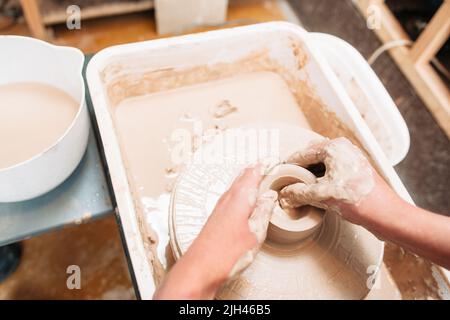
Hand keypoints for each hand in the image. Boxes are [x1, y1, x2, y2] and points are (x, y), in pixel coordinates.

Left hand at [154, 165, 276, 299]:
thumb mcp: (255, 234)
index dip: (264, 166)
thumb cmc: (225, 253)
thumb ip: (263, 212)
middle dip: (254, 170)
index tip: (272, 161)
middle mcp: (227, 199)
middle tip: (265, 164)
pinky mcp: (215, 216)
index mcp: (240, 198)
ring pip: (235, 185)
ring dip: (246, 178)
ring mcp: (219, 207)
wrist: (200, 267)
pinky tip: (241, 196)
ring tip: (255, 175)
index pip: (253, 174)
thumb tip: (270, 197)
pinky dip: (239, 190)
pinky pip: (230, 195)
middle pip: (242, 177)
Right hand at [279, 137, 374, 222]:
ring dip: (310, 176)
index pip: (302, 154)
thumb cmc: (360, 201)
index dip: (289, 167)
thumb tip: (284, 195)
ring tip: (301, 189)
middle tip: (289, 184)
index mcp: (335, 147)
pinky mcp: (355, 170)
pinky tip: (316, 192)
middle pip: (312, 158)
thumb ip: (299, 193)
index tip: (279, 176)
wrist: (387, 214)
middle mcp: (343, 148)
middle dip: (300, 171)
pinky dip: (321, 179)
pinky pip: (331, 171)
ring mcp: (350, 159)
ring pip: (321, 165)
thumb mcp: (322, 196)